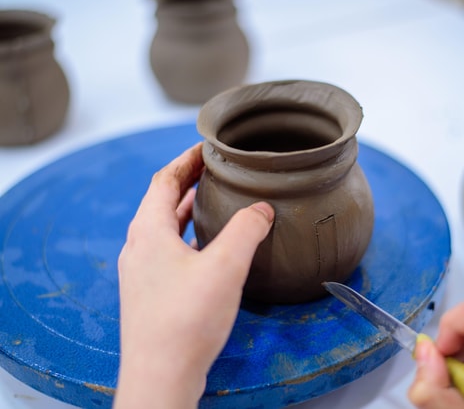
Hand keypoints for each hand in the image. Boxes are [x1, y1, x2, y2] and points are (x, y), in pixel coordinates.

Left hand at [113, 143, 273, 408]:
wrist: (161, 377)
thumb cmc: (186, 321)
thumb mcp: (225, 266)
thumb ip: (246, 230)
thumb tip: (261, 209)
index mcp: (149, 232)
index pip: (164, 180)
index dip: (186, 160)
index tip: (208, 148)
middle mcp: (139, 249)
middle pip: (162, 203)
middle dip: (189, 183)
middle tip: (215, 172)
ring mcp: (142, 274)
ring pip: (166, 230)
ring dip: (189, 212)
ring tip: (215, 203)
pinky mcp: (151, 295)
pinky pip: (169, 253)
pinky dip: (189, 239)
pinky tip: (210, 250)